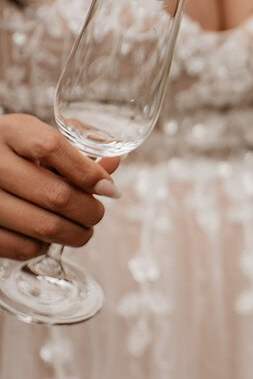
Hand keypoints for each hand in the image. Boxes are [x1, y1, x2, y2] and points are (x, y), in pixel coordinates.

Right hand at [0, 114, 120, 258]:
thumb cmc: (17, 155)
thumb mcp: (41, 141)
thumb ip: (79, 154)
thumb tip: (114, 164)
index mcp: (12, 132)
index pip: (52, 148)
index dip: (88, 172)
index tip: (109, 188)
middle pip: (56, 195)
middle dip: (90, 211)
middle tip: (96, 213)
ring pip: (45, 226)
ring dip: (75, 234)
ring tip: (81, 229)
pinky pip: (23, 247)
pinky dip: (44, 246)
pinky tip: (46, 236)